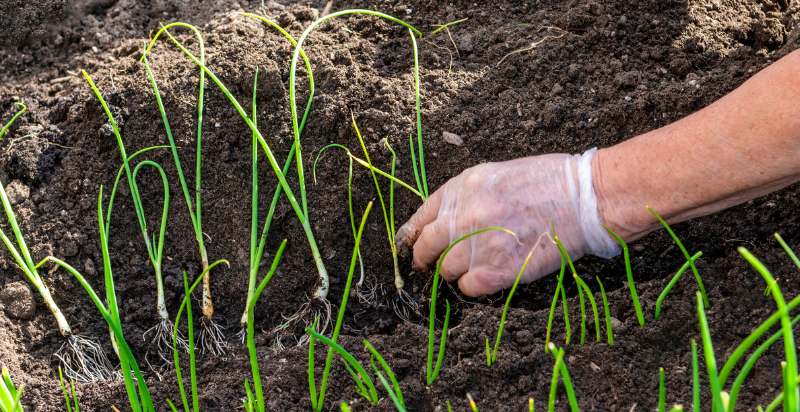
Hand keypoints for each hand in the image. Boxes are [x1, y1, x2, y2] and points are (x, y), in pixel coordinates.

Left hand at [395, 149, 617, 296]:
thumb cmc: (548, 181)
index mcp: (461, 188)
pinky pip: (469, 287)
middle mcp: (463, 215)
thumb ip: (466, 196)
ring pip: (446, 271)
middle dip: (427, 259)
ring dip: (457, 272)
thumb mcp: (496, 174)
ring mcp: (479, 244)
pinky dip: (476, 286)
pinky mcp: (498, 270)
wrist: (584, 197)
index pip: (420, 218)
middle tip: (434, 265)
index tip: (414, 245)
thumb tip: (445, 221)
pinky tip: (491, 276)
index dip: (414, 236)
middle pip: (426, 248)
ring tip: (477, 266)